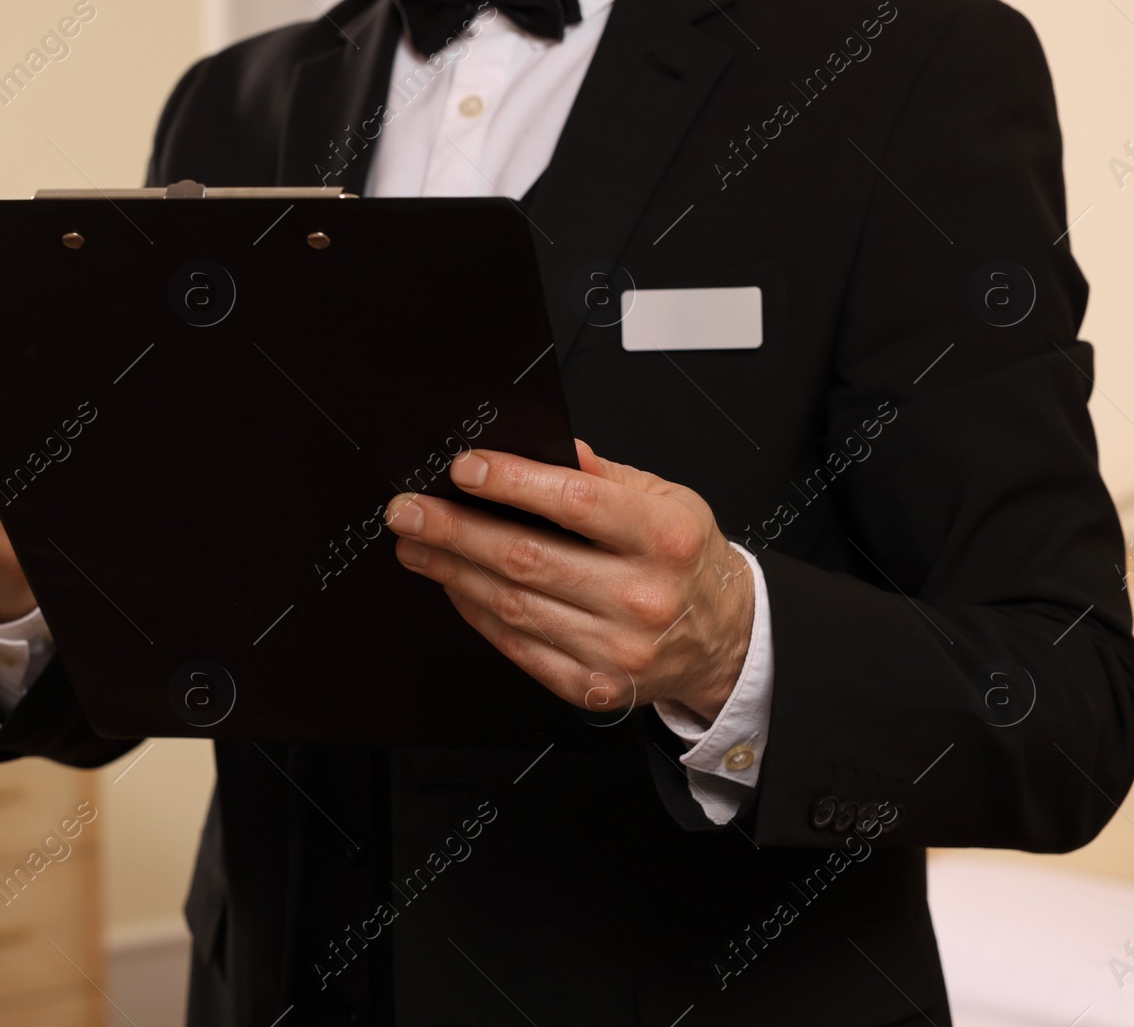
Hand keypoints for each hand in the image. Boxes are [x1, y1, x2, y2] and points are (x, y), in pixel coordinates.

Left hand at [385, 440, 754, 722]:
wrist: (725, 637)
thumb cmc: (685, 559)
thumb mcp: (666, 498)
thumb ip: (602, 474)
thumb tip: (543, 447)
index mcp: (663, 536)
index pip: (576, 503)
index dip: (512, 482)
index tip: (463, 469)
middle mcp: (643, 596)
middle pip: (528, 559)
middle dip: (455, 530)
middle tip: (408, 511)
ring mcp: (619, 649)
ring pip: (515, 606)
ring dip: (453, 572)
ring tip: (417, 546)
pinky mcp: (595, 686)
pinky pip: (520, 649)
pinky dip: (478, 614)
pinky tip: (455, 587)